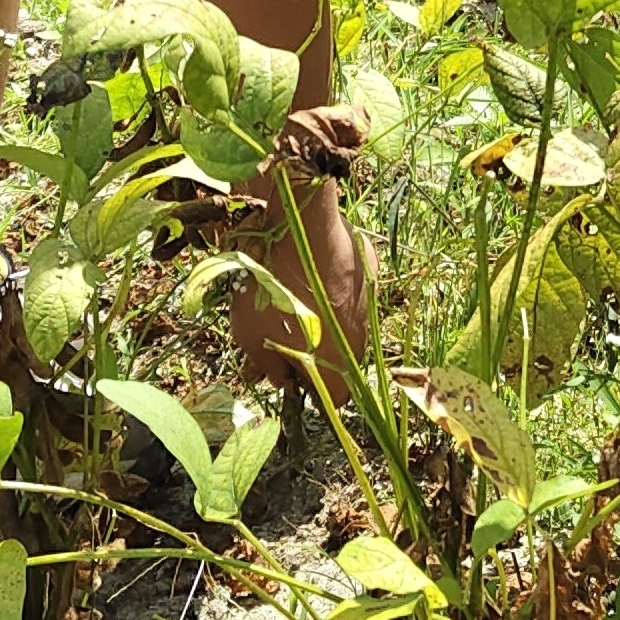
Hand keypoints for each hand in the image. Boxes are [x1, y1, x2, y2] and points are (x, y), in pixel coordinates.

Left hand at [232, 164, 374, 394]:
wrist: (297, 221)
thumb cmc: (269, 286)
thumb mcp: (249, 335)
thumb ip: (268, 366)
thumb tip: (282, 379)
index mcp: (337, 360)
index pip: (335, 398)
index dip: (312, 392)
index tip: (291, 376)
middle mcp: (362, 335)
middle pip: (343, 359)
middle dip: (316, 353)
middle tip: (285, 334)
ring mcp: (368, 300)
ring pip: (347, 322)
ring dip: (325, 319)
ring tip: (293, 298)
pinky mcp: (370, 269)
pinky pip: (350, 290)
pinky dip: (332, 287)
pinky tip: (309, 270)